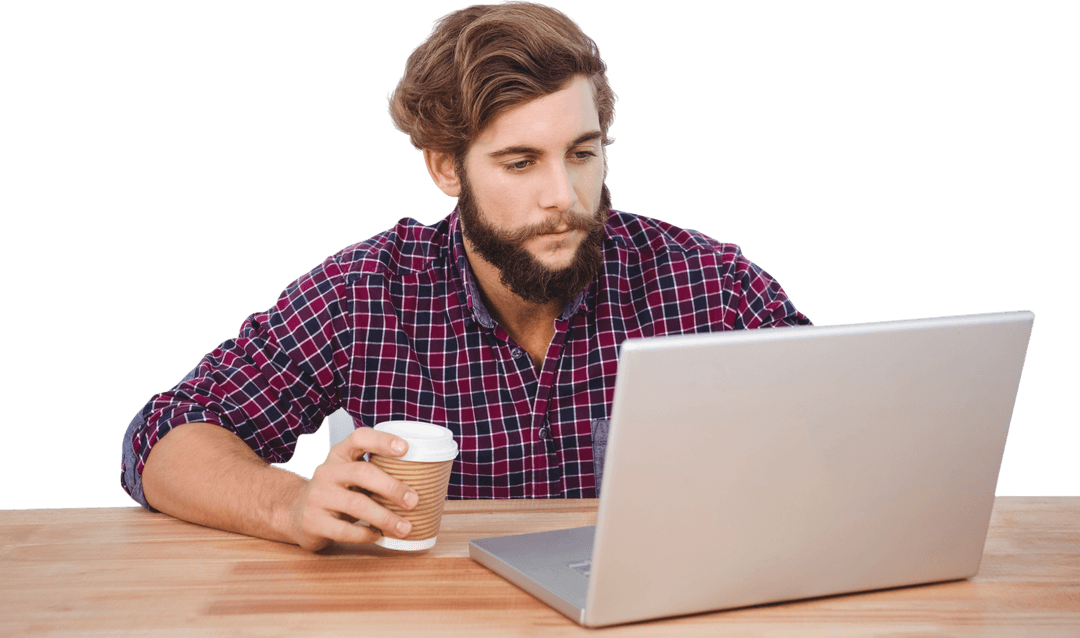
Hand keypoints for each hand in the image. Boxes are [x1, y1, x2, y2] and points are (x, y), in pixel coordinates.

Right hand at [287, 426, 418, 550]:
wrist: (296, 513)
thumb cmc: (338, 491)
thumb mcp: (351, 474)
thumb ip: (376, 472)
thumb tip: (424, 482)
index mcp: (339, 454)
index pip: (359, 437)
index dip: (382, 440)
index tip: (406, 449)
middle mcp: (327, 471)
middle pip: (362, 473)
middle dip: (391, 487)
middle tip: (414, 500)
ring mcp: (318, 496)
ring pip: (355, 504)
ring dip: (384, 517)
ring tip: (405, 527)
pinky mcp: (313, 522)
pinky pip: (344, 530)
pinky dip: (365, 534)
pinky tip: (378, 536)